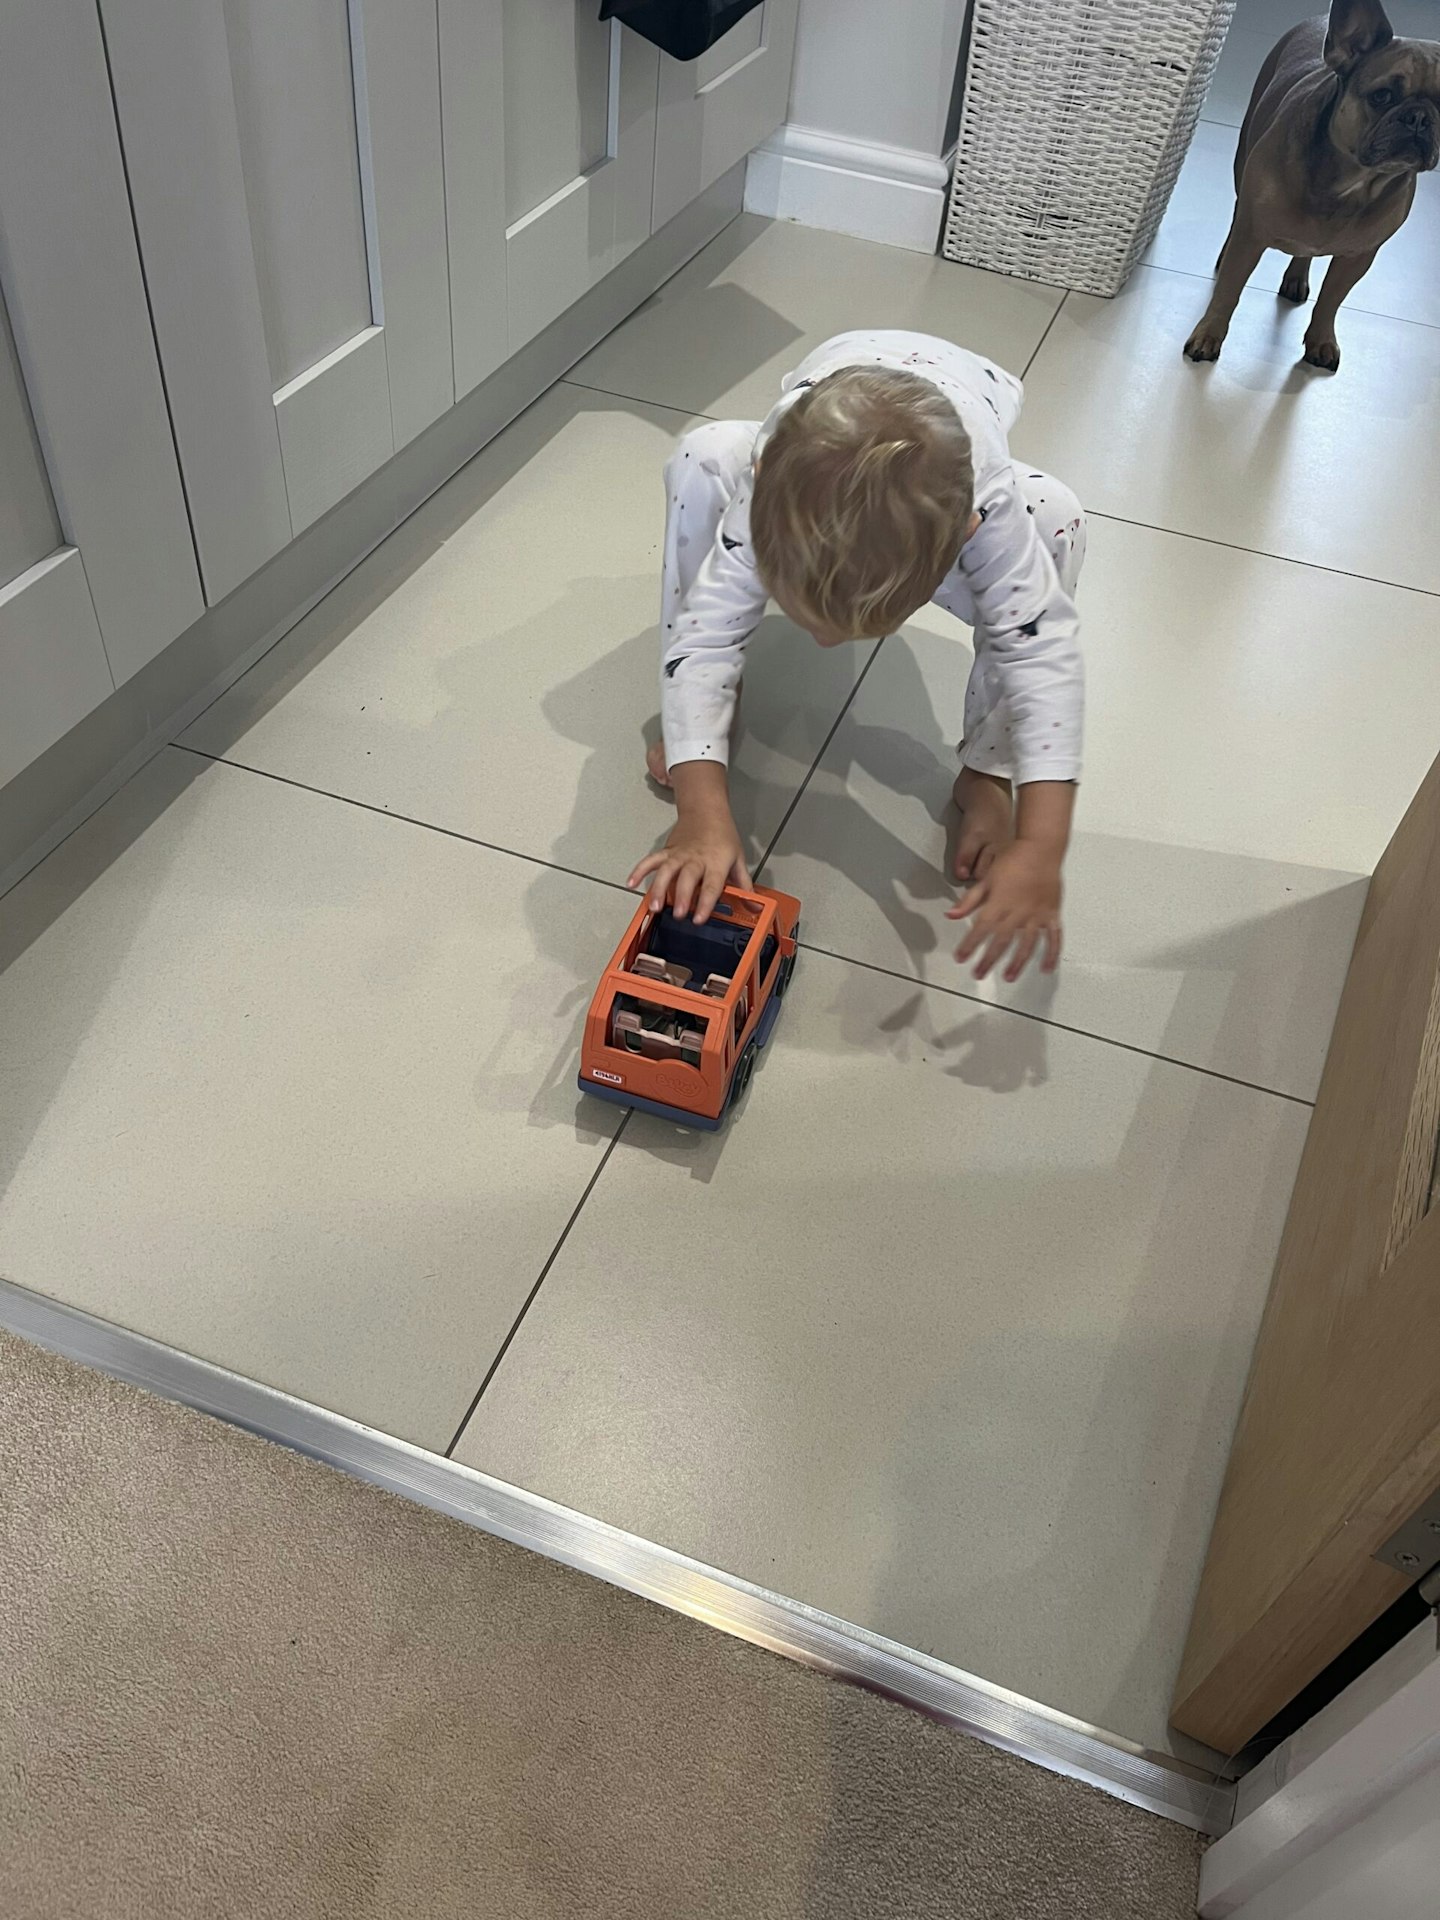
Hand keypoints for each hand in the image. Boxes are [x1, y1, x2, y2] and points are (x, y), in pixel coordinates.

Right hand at [628, 815, 751, 923]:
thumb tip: (756, 908)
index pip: (712, 885)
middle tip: (678, 915)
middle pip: (688, 878)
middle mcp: (696, 858)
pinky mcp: (667, 851)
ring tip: (655, 908)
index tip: (699, 919)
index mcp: (717, 862)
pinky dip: (640, 871)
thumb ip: (744, 885)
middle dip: (682, 897)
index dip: (706, 902)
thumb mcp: (738, 859)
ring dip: (659, 889)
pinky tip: (631, 884)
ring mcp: (679, 854)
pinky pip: (651, 860)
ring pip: (667, 870)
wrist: (706, 810)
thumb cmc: (723, 837)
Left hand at [946, 840, 1062, 980]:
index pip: (981, 928)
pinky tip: (1047, 968)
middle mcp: (1018, 912)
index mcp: (999, 903)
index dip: (970, 944)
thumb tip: (951, 915)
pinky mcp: (1052, 914)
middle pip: (1001, 941)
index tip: (961, 958)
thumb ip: (969, 900)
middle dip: (988, 959)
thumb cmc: (1012, 860)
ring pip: (1027, 944)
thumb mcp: (986, 878)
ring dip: (1017, 962)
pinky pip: (1054, 937)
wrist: (1041, 848)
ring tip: (1008, 977)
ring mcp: (1037, 915)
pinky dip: (1051, 954)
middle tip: (978, 974)